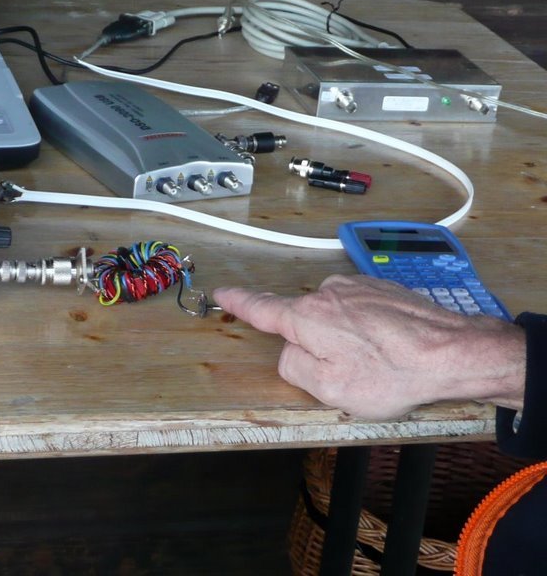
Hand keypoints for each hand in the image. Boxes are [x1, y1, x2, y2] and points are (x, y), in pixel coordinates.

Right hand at [213, 275, 524, 419]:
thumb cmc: (391, 374)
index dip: (238, 302)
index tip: (222, 292)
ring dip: (345, 339)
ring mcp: (357, 287)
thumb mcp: (328, 388)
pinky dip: (366, 331)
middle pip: (304, 323)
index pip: (261, 308)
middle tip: (350, 373)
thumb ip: (293, 367)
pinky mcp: (381, 288)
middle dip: (315, 347)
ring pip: (333, 319)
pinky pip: (359, 312)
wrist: (452, 352)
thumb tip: (290, 352)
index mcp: (307, 317)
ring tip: (376, 363)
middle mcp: (327, 294)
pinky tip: (388, 348)